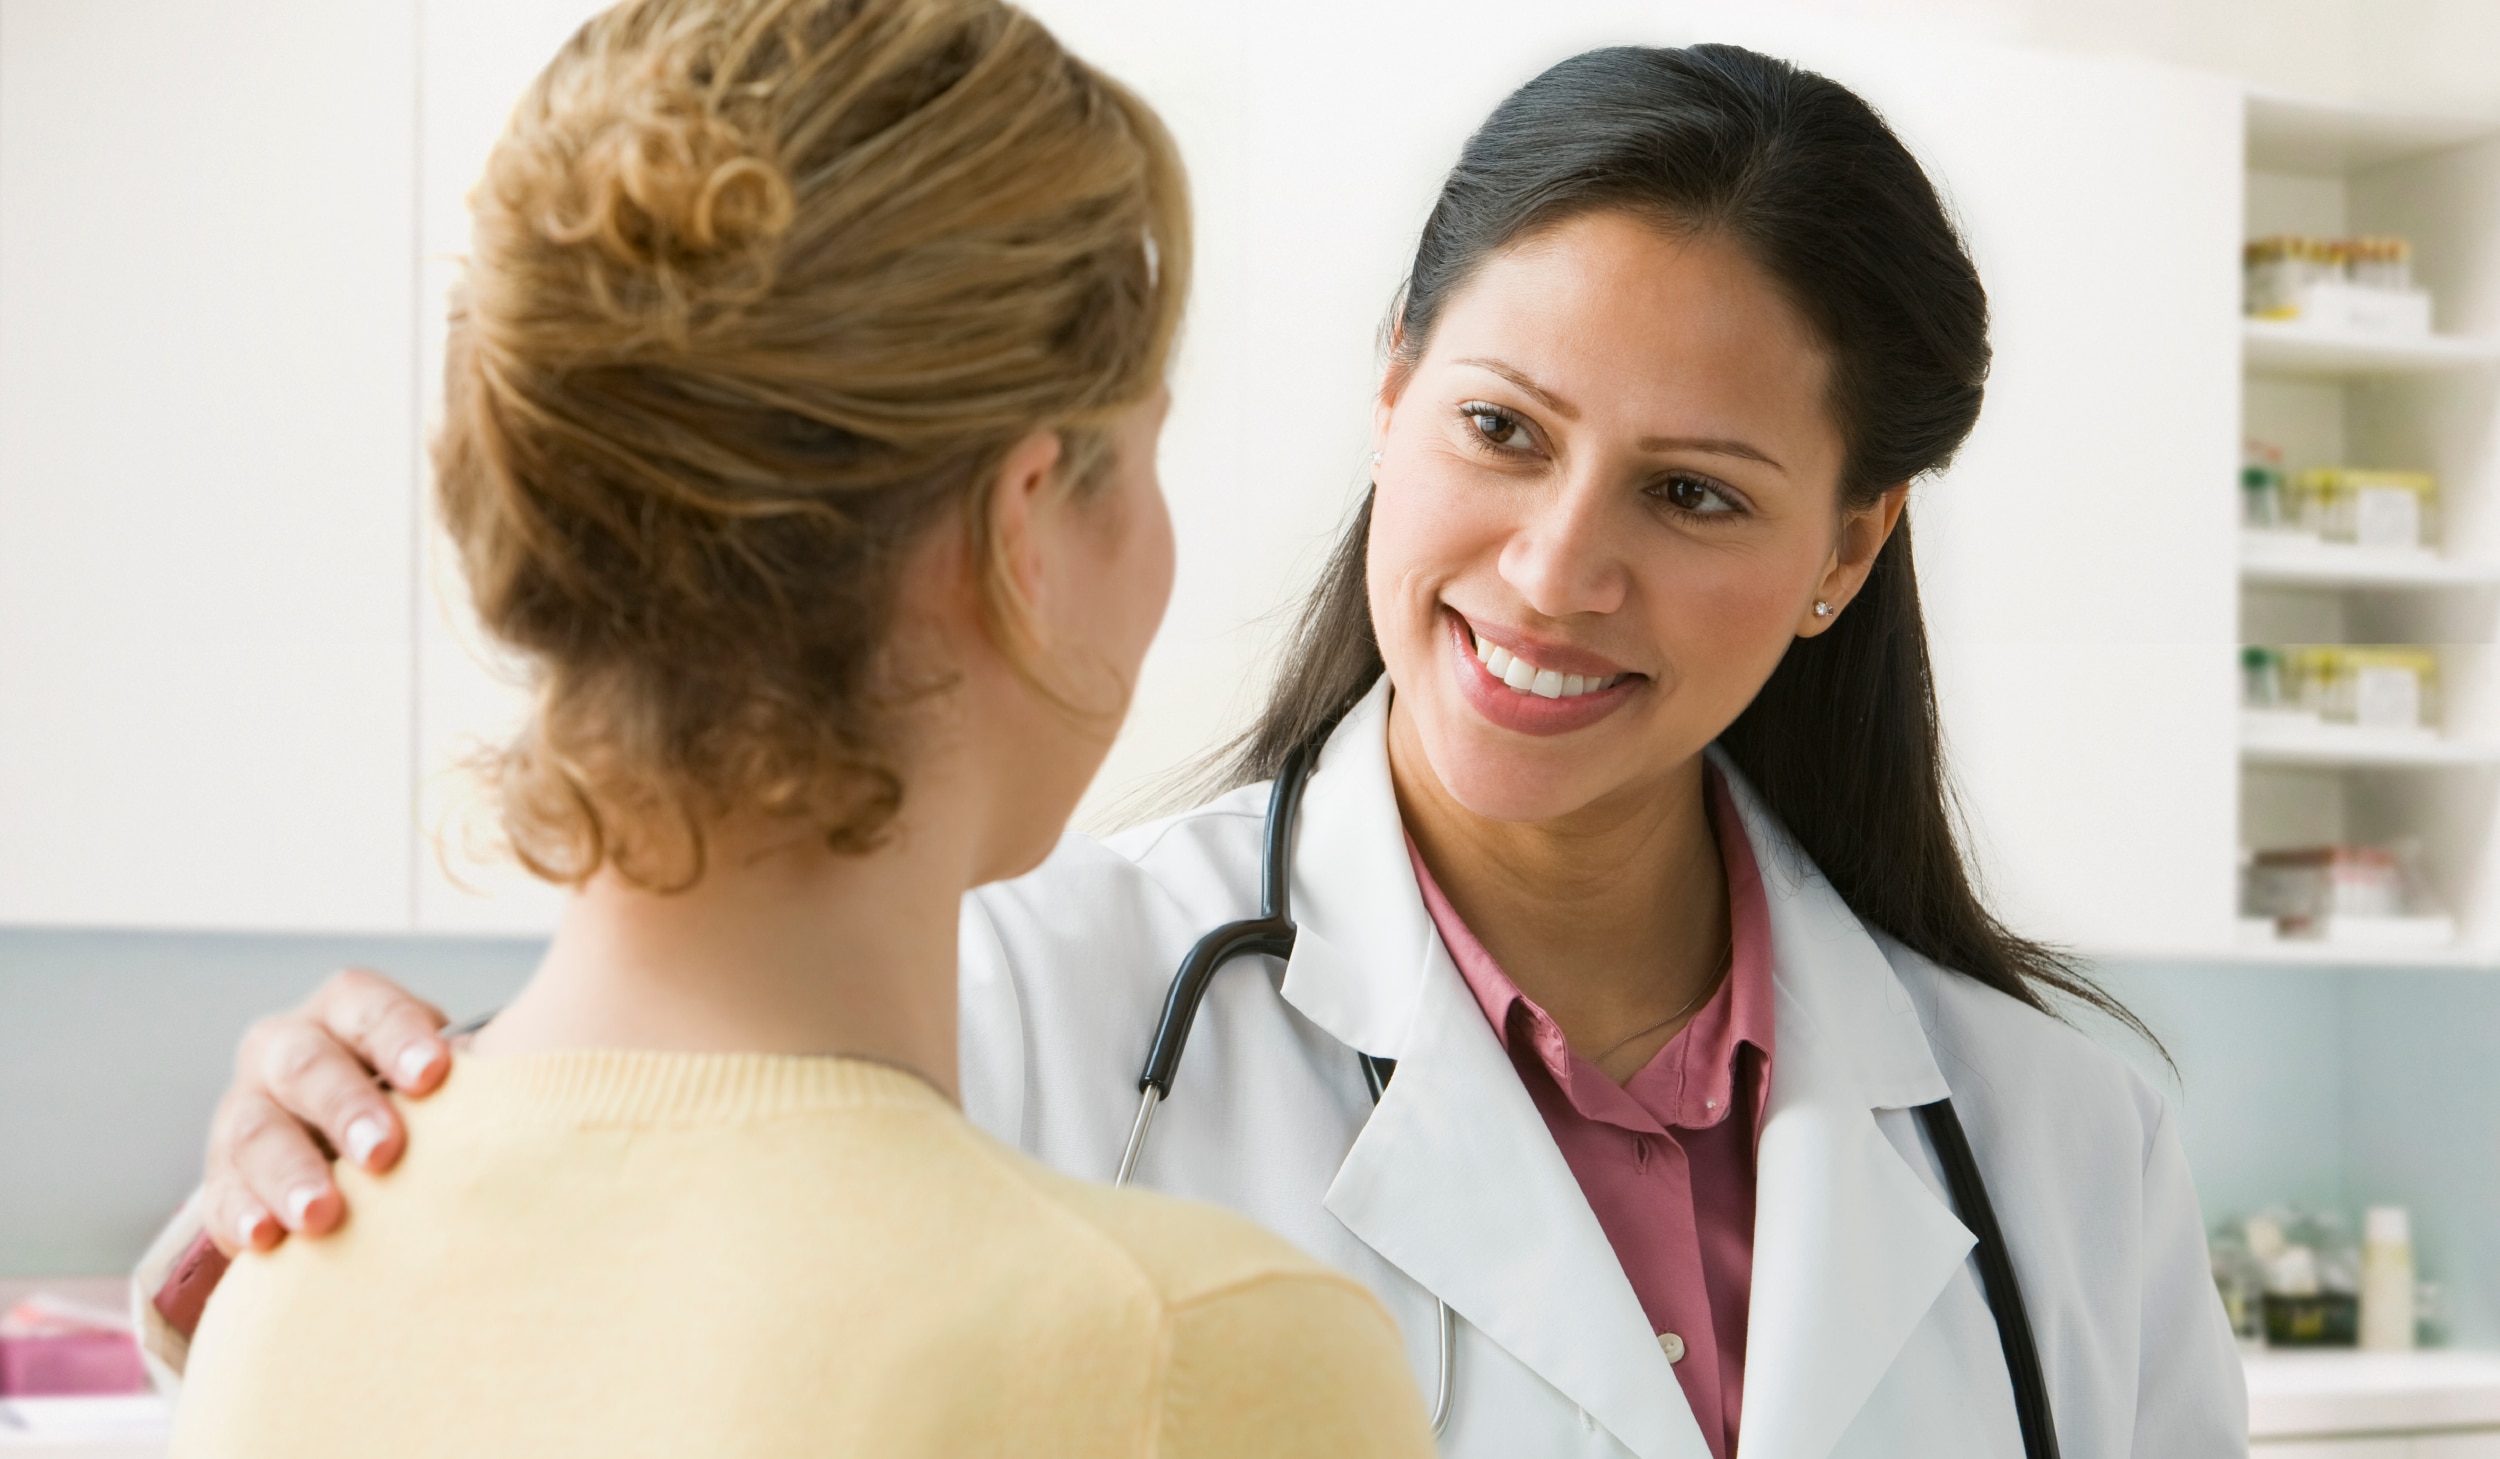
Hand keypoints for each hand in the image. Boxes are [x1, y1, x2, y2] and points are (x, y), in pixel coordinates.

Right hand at [203, 969, 451, 1256]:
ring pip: (257, 1130)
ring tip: (322, 1214)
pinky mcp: (224, 1175)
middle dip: (346, 1107)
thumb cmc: (423, 1107)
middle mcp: (287, 1050)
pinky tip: (264, 1239)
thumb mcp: (441, 1079)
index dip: (400, 1037)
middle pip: (306, 1065)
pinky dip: (240, 1215)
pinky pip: (220, 1193)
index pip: (369, 1009)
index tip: (437, 1073)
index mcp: (348, 1012)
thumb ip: (469, 1079)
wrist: (352, 1156)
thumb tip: (525, 1100)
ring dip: (290, 1173)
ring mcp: (246, 1110)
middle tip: (385, 1152)